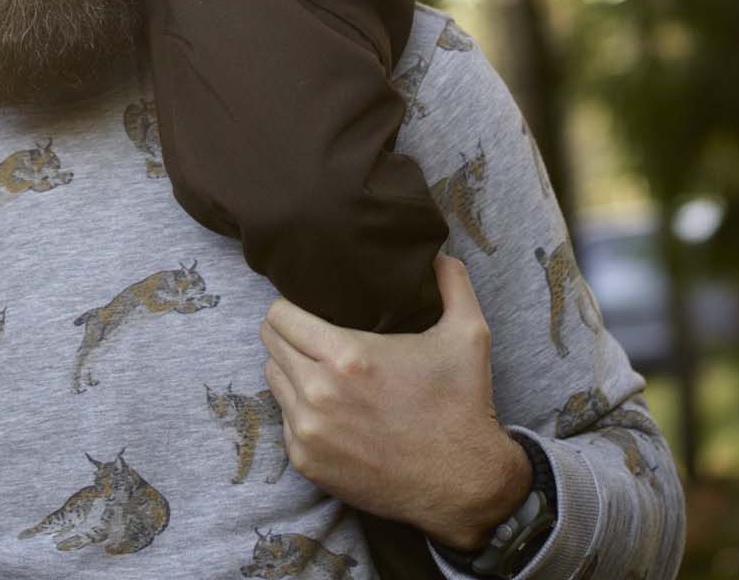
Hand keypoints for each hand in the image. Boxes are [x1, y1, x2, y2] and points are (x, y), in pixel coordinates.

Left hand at [260, 254, 531, 547]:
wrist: (464, 485)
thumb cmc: (462, 405)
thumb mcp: (468, 333)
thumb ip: (451, 280)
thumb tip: (437, 252)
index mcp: (347, 357)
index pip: (279, 315)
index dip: (292, 306)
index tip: (310, 309)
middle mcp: (319, 394)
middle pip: (270, 343)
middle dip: (289, 333)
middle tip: (314, 334)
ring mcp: (309, 432)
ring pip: (273, 379)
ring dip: (291, 369)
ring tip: (321, 367)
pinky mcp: (308, 463)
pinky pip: (284, 419)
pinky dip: (299, 409)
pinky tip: (330, 406)